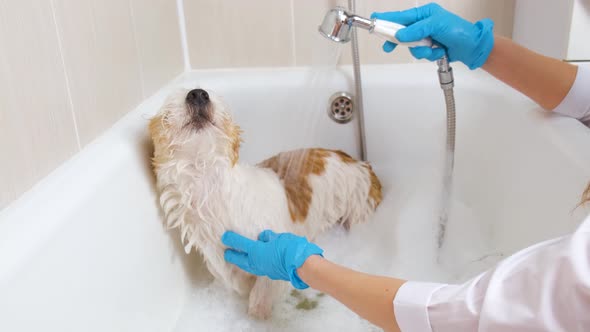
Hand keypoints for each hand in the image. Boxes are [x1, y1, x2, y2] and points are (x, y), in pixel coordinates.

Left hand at [222, 230, 323, 288]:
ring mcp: (263, 269)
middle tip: (226, 252)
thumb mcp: (280, 237)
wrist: (303, 266)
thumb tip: (262, 237)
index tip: (224, 236)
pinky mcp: (271, 273)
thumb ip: (269, 237)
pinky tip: (255, 263)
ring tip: (238, 259)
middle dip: (232, 255)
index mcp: (256, 251)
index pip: (240, 244)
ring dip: (241, 262)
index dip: (231, 239)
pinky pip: (257, 268)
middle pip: (240, 259)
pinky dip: (253, 265)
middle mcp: (257, 262)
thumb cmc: (292, 248)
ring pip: (248, 266)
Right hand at [371, 3, 494, 68]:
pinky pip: (419, 54)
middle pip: (402, 33)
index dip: (387, 19)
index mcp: (424, 13)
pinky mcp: (429, 48)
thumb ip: (417, 29)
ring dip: (421, 51)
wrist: (473, 48)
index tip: (374, 20)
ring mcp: (425, 37)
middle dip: (400, 41)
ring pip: (410, 47)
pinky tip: (438, 52)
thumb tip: (400, 34)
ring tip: (433, 49)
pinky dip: (428, 56)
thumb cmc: (459, 31)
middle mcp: (423, 24)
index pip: (401, 16)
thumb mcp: (437, 25)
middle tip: (389, 46)